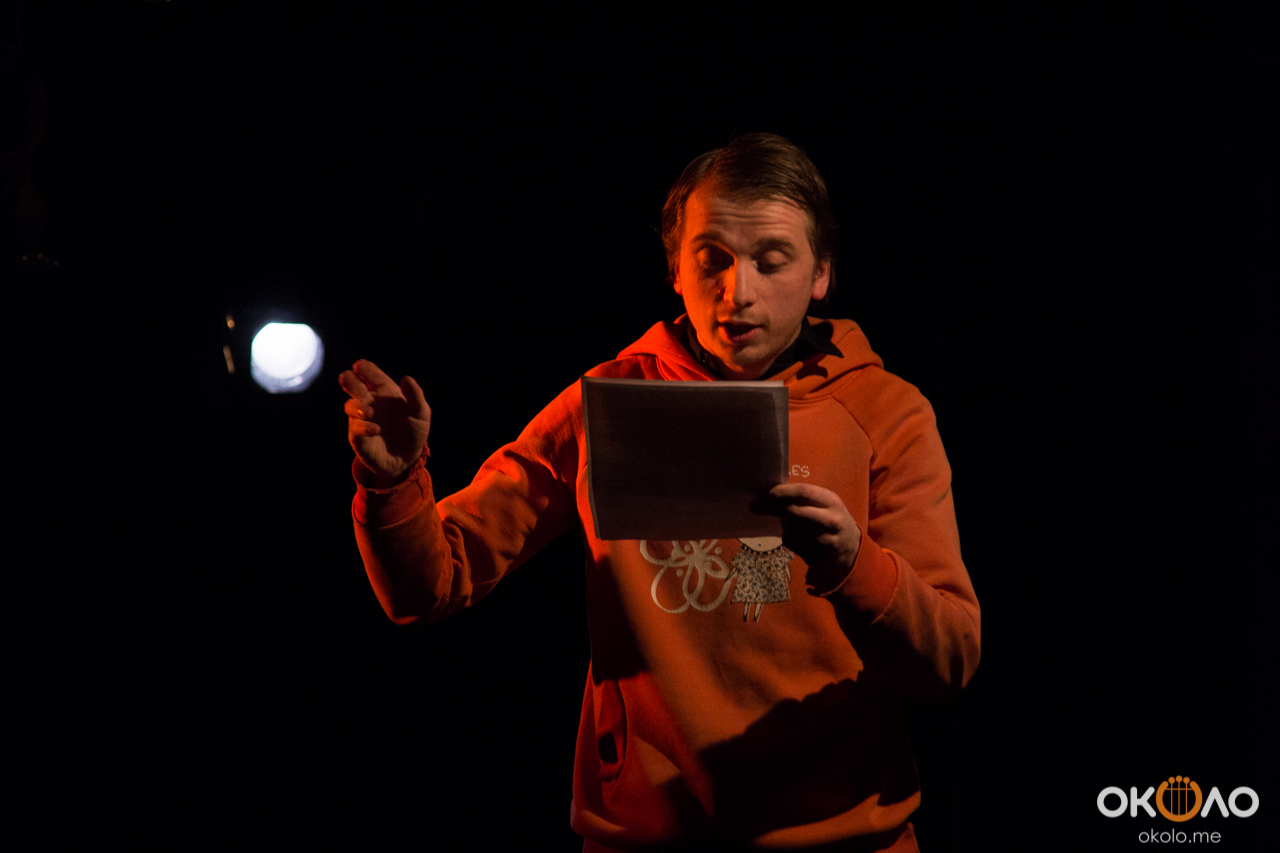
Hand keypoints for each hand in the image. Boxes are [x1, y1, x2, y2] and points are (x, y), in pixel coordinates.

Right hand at [339, 359, 430, 487]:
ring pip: (349, 405)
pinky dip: (363, 427)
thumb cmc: (413, 430)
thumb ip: (415, 396)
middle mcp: (369, 400)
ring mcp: (361, 417)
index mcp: (383, 389)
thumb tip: (406, 379)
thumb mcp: (421, 413)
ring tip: (369, 412)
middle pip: (350, 383)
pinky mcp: (358, 435)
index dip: (362, 368)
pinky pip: (355, 428)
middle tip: (349, 380)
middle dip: (348, 380)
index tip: (359, 366)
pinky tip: (376, 429)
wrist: (408, 457)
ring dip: (356, 406)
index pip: (368, 372)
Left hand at [756, 484, 862, 586]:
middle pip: (794, 511)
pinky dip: (789, 540)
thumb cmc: (830, 520)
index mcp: (831, 501)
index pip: (803, 492)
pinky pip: (792, 545)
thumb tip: (768, 494)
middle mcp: (831, 519)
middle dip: (771, 507)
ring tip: (791, 525)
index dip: (781, 491)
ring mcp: (826, 540)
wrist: (852, 549)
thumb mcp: (824, 505)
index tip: (763, 492)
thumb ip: (803, 499)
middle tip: (754, 505)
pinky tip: (800, 539)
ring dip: (784, 526)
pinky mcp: (819, 556)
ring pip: (790, 530)